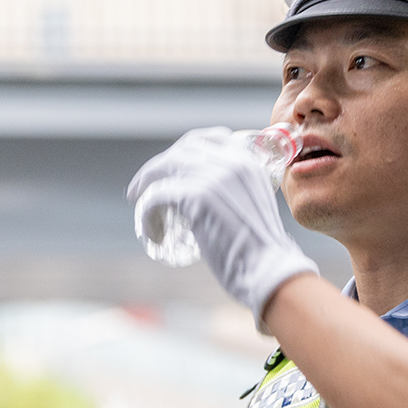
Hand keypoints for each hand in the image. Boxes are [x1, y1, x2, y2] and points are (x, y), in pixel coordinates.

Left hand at [127, 127, 318, 327]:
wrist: (270, 269)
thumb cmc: (262, 250)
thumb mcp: (254, 206)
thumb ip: (236, 193)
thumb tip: (207, 196)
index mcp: (248, 160)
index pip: (207, 137)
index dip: (182, 149)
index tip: (169, 167)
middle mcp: (232, 161)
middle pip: (181, 151)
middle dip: (158, 167)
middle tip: (143, 187)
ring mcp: (214, 177)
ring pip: (164, 169)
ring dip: (146, 185)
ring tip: (138, 202)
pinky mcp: (197, 197)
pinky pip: (157, 197)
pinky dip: (147, 214)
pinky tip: (150, 231)